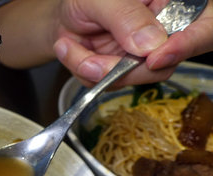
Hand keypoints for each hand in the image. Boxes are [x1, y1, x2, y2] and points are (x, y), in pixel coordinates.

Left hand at [53, 0, 212, 86]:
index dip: (188, 45)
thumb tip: (150, 44)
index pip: (205, 27)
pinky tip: (69, 48)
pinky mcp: (123, 70)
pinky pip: (108, 82)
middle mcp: (165, 32)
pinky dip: (83, 70)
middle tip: (89, 61)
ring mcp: (144, 55)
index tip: (155, 58)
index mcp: (173, 4)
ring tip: (68, 44)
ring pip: (132, 78)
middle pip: (163, 65)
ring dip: (95, 69)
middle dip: (122, 69)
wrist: (63, 13)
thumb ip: (126, 15)